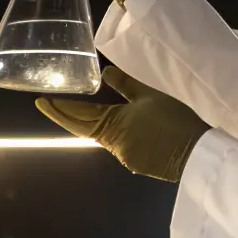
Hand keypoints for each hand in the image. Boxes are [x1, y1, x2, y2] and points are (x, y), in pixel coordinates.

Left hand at [36, 66, 208, 182]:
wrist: (196, 153)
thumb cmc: (173, 120)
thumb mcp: (149, 96)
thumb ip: (125, 85)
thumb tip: (106, 72)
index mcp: (112, 126)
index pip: (77, 117)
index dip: (58, 109)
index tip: (41, 101)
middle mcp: (113, 146)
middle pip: (86, 129)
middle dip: (69, 115)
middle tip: (51, 102)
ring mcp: (125, 158)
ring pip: (105, 138)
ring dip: (97, 124)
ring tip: (90, 109)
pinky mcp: (138, 165)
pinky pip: (121, 146)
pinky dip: (117, 134)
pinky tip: (124, 125)